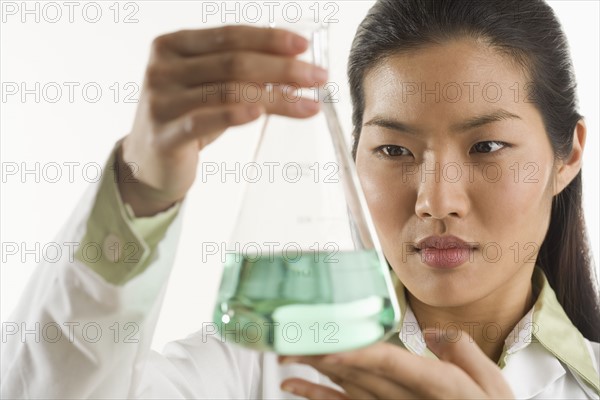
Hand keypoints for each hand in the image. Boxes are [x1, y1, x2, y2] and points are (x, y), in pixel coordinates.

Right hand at [117, 25, 327, 215]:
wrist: (148, 162)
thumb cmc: (185, 118)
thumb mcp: (209, 88)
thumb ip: (241, 73)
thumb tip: (295, 64)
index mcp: (173, 46)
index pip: (229, 35)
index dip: (269, 39)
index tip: (303, 46)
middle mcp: (162, 68)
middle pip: (233, 62)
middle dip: (282, 68)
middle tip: (317, 77)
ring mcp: (160, 101)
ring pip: (227, 91)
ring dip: (276, 96)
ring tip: (309, 103)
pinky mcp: (165, 135)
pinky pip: (204, 120)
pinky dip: (235, 115)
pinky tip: (261, 112)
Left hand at [278, 330, 513, 398]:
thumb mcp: (492, 383)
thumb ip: (462, 350)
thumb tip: (431, 333)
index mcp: (434, 383)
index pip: (389, 362)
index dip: (357, 353)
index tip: (329, 344)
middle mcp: (406, 397)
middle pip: (358, 372)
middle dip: (323, 354)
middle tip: (291, 337)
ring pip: (345, 387)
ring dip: (313, 369)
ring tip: (284, 354)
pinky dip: (315, 395)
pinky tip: (291, 384)